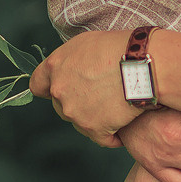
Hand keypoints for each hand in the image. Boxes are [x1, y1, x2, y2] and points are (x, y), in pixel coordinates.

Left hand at [29, 29, 140, 146]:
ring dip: (95, 117)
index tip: (62, 89)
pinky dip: (113, 135)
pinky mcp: (93, 129)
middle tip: (99, 94)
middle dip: (76, 102)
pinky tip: (123, 124)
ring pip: (80, 122)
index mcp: (54, 66)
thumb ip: (69, 61)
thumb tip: (68, 72)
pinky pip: (102, 138)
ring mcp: (75, 112)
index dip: (50, 88)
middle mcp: (59, 90)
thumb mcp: (86, 43)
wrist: (142, 63)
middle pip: (60, 106)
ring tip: (116, 105)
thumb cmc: (120, 47)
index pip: (37, 85)